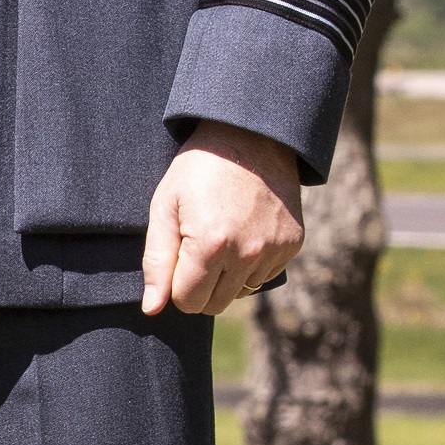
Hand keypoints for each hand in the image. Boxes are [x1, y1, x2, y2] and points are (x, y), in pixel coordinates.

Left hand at [141, 122, 302, 317]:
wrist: (250, 135)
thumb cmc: (198, 169)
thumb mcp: (165, 206)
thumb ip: (157, 261)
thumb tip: (152, 309)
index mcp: (211, 244)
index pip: (188, 301)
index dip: (176, 285)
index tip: (176, 258)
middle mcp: (248, 252)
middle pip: (215, 304)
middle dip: (199, 286)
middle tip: (195, 248)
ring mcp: (275, 249)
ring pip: (240, 293)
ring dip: (226, 276)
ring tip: (220, 235)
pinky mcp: (293, 244)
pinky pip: (264, 275)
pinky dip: (251, 264)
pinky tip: (243, 231)